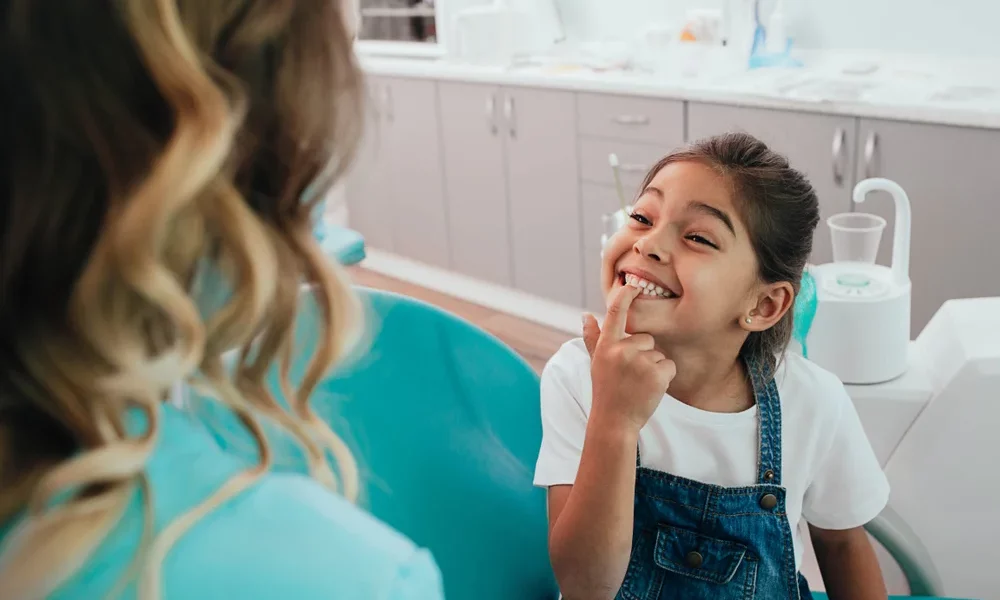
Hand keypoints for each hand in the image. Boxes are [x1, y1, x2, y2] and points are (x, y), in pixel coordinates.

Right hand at [583, 285, 676, 432]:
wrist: (614, 421)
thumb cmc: (606, 390)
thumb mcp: (596, 362)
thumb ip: (592, 337)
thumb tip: (586, 315)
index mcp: (606, 345)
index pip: (615, 312)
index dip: (625, 295)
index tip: (632, 284)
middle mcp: (622, 350)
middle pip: (646, 338)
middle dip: (643, 354)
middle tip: (630, 375)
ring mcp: (640, 362)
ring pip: (658, 353)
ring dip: (653, 367)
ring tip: (638, 384)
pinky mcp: (657, 374)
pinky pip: (669, 365)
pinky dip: (664, 377)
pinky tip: (650, 389)